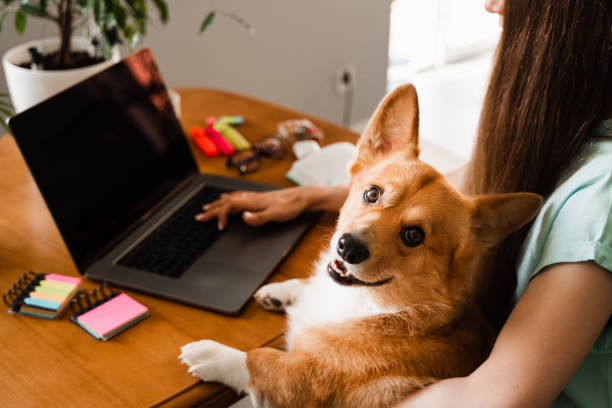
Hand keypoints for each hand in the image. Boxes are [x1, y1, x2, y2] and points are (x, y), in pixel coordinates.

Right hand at [195, 186, 315, 229]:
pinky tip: (228, 197)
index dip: (221, 216)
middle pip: (227, 202)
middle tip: (199, 216)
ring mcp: (255, 197)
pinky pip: (238, 196)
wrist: (303, 197)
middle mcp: (251, 197)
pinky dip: (228, 198)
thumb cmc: (291, 207)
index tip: (218, 226)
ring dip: (218, 203)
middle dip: (212, 209)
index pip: (230, 207)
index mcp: (253, 202)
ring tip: (208, 206)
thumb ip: (260, 217)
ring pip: (231, 198)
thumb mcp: (276, 215)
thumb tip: (244, 217)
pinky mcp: (259, 197)